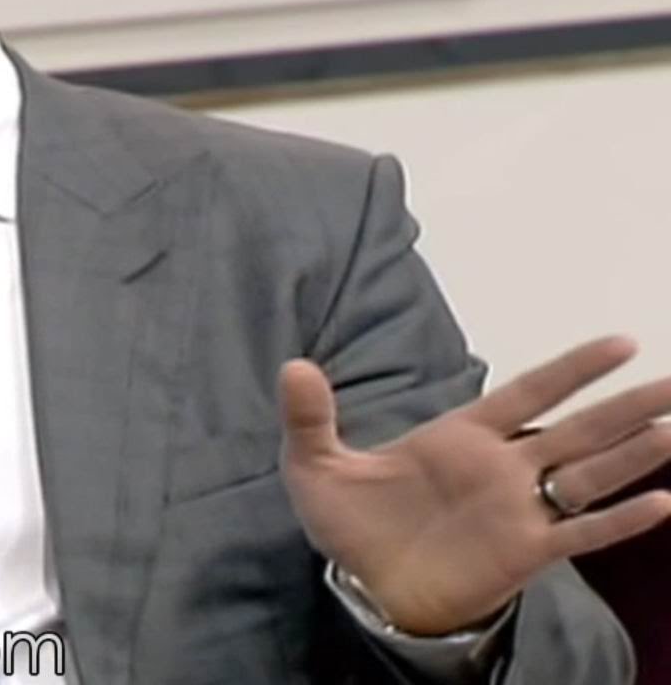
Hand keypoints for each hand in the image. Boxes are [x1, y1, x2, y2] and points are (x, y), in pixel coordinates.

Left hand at [279, 335, 670, 635]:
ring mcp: (518, 509)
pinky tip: (660, 503)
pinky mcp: (524, 553)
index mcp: (460, 436)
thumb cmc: (348, 523)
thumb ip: (311, 417)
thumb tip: (293, 367)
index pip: (528, 392)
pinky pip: (580, 533)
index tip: (621, 341)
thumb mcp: (315, 465)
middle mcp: (501, 467)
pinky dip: (617, 520)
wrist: (361, 586)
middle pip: (576, 428)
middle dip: (626, 404)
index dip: (573, 368)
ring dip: (633, 453)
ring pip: (589, 473)